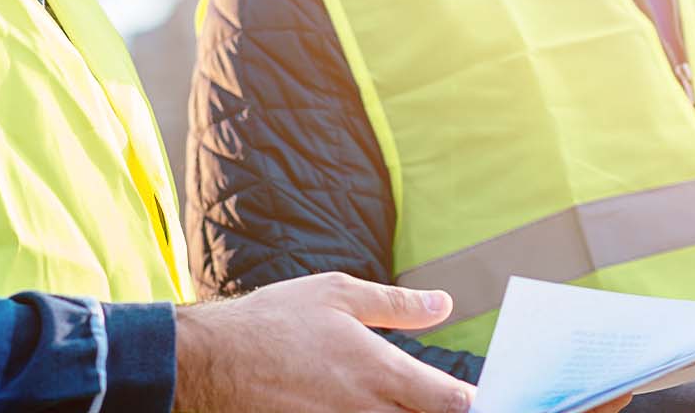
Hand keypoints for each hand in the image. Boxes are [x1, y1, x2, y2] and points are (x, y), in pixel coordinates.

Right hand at [172, 271, 476, 412]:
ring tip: (409, 408)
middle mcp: (367, 411)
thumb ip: (397, 305)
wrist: (210, 361)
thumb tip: (445, 306)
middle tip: (448, 405)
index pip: (450, 402)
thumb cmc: (274, 320)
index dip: (474, 404)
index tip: (483, 399)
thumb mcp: (337, 294)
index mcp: (380, 370)